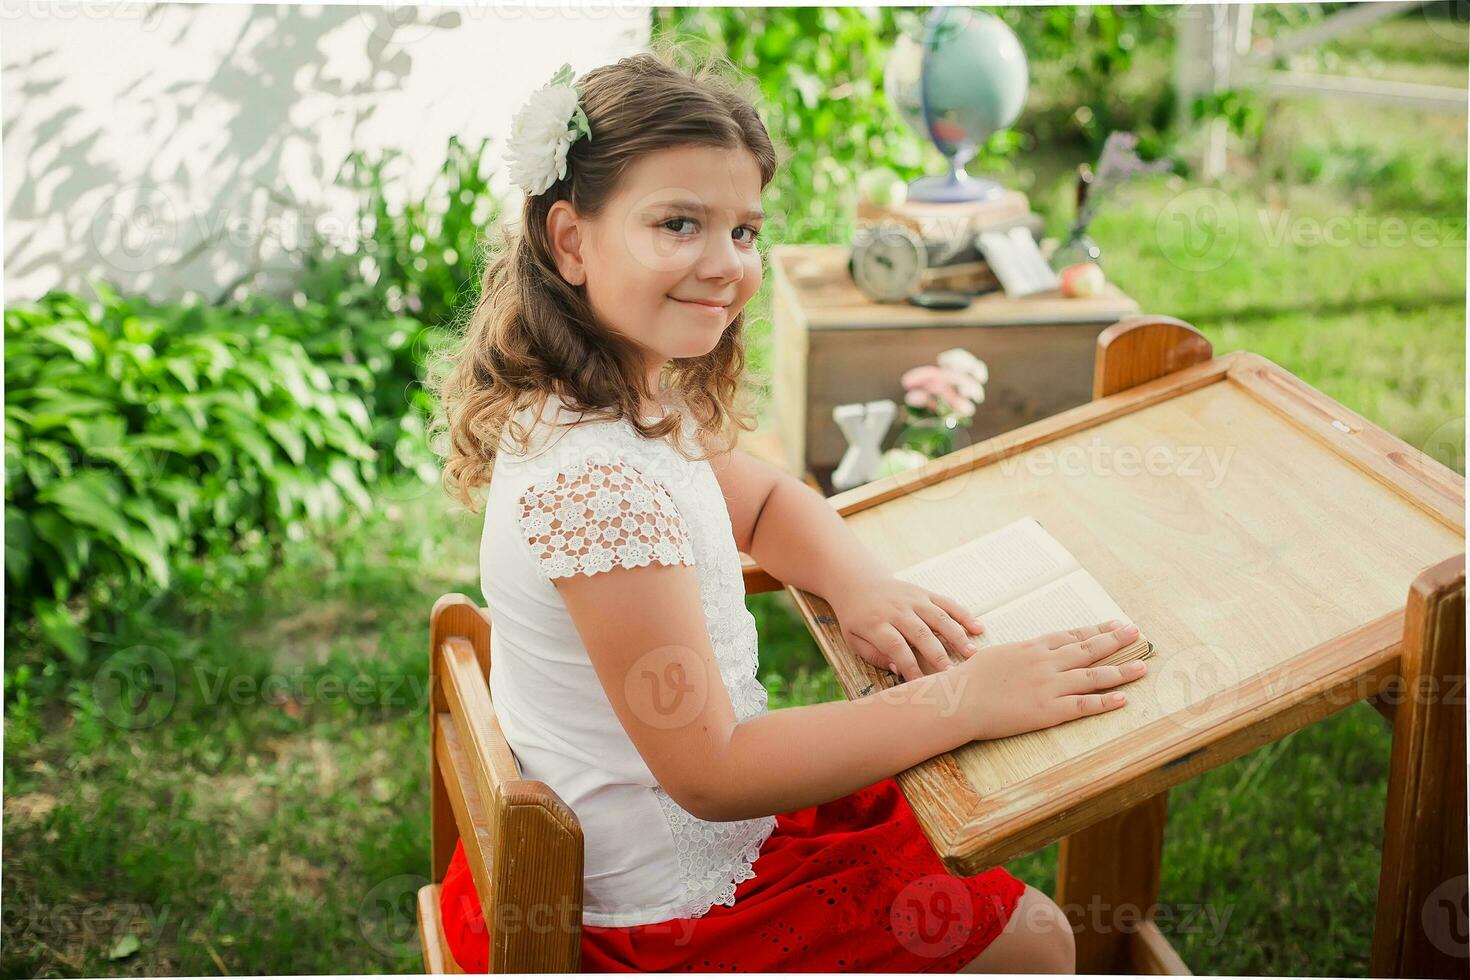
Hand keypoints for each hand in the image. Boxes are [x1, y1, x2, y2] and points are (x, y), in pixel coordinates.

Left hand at [827, 574, 985, 681]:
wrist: (859, 583)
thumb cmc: (857, 619)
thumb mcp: (853, 639)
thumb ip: (874, 655)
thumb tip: (897, 668)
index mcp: (876, 623)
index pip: (895, 646)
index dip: (909, 666)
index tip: (922, 685)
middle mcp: (897, 610)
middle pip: (920, 633)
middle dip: (937, 655)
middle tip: (953, 674)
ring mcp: (913, 600)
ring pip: (938, 617)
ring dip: (957, 636)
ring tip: (972, 654)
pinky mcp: (925, 593)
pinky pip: (947, 603)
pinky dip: (964, 615)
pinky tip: (978, 628)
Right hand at [954, 620, 1148, 740]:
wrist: (960, 699)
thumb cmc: (971, 678)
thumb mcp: (998, 655)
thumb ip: (1020, 654)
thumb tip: (1031, 652)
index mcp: (1033, 647)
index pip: (1072, 635)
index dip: (1097, 630)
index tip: (1116, 625)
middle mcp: (1046, 663)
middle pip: (1088, 649)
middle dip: (1115, 641)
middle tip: (1136, 634)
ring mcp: (1049, 686)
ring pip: (1093, 676)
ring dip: (1120, 671)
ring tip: (1142, 666)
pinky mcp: (1049, 711)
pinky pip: (1083, 705)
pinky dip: (1105, 702)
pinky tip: (1122, 699)